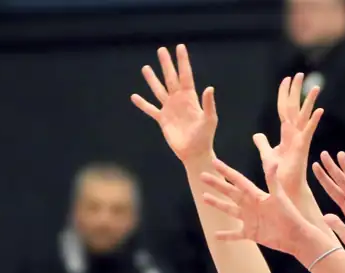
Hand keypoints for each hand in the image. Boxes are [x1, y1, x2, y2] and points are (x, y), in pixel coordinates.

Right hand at [131, 44, 217, 164]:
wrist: (194, 153)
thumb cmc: (205, 137)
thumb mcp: (209, 120)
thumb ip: (208, 104)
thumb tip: (209, 87)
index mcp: (190, 98)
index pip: (185, 75)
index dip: (183, 61)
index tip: (180, 47)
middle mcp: (179, 100)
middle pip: (171, 78)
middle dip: (166, 64)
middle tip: (161, 50)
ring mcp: (170, 109)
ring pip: (159, 90)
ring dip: (152, 79)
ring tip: (146, 67)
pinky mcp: (163, 120)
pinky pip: (150, 109)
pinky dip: (142, 104)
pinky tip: (134, 96)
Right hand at [200, 157, 323, 258]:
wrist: (296, 236)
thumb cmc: (290, 215)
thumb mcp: (279, 196)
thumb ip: (272, 179)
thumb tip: (272, 160)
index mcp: (256, 195)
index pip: (238, 180)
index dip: (226, 171)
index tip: (214, 162)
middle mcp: (251, 205)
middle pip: (230, 192)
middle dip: (216, 185)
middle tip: (202, 176)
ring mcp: (250, 219)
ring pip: (229, 210)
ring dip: (217, 204)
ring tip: (204, 197)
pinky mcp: (251, 233)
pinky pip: (235, 234)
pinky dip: (226, 235)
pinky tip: (215, 235)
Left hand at [262, 73, 322, 195]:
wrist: (285, 189)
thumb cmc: (278, 175)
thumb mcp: (267, 155)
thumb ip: (263, 144)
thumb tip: (257, 135)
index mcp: (286, 134)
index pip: (284, 109)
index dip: (285, 94)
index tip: (286, 79)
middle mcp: (294, 134)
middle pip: (295, 107)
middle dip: (296, 91)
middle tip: (299, 73)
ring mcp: (299, 140)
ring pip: (303, 116)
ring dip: (309, 101)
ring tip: (315, 87)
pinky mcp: (302, 148)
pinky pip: (308, 132)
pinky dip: (314, 121)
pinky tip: (320, 110)